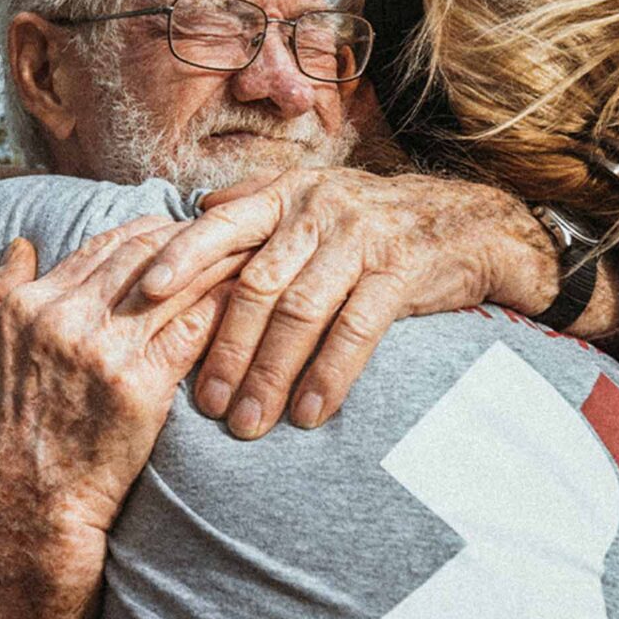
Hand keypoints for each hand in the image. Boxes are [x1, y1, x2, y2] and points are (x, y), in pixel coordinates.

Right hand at [0, 214, 242, 534]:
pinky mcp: (141, 384)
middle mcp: (65, 319)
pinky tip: (248, 300)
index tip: (178, 230)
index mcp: (29, 307)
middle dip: (189, 237)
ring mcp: (105, 350)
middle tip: (226, 233)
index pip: (101, 244)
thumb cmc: (1, 437)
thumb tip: (21, 245)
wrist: (31, 505)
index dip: (147, 231)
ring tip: (249, 254)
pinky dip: (224, 306)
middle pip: (143, 254)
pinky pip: (195, 327)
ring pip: (175, 283)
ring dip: (216, 263)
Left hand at [133, 168, 572, 438]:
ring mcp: (361, 237)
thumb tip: (197, 208)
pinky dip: (330, 375)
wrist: (471, 224)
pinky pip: (356, 329)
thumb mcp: (315, 201)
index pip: (222, 225)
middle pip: (256, 285)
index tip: (147, 296)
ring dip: (271, 374)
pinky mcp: (401, 268)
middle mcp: (318, 209)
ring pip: (300, 312)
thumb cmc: (375, 226)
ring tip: (249, 424)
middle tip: (206, 405)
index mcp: (286, 194)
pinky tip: (311, 413)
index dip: (183, 258)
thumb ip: (258, 207)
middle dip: (226, 349)